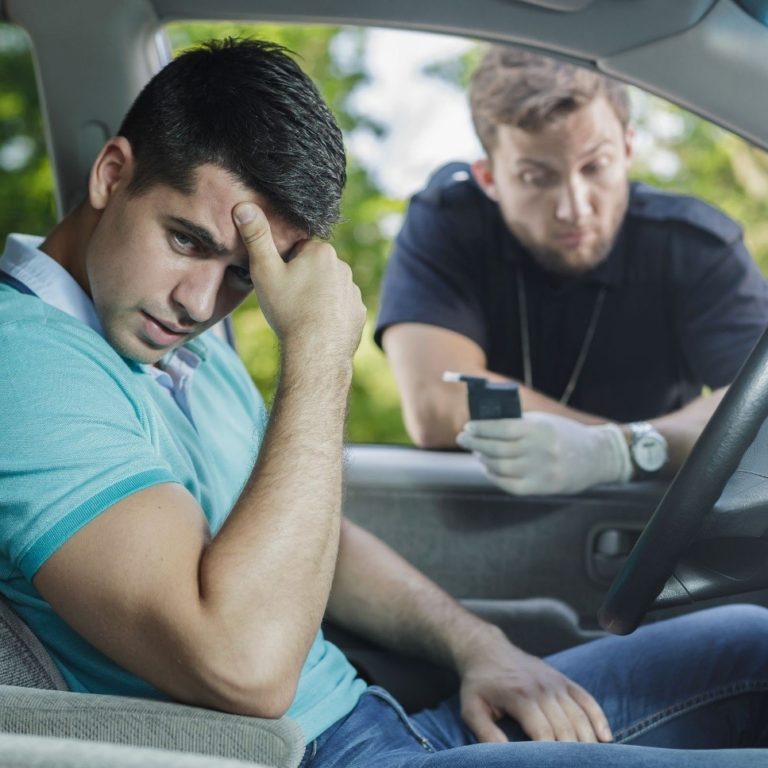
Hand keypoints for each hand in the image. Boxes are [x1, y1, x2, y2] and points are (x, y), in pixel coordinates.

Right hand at [233, 202, 364, 360]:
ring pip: (329, 288)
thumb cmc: (288, 310)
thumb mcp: (265, 271)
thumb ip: (256, 237)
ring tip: (301, 316)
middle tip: (288, 300)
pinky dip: (330, 315)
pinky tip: (317, 327)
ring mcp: (354, 292)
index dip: (285, 266)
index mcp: (322, 252)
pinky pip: (340, 308)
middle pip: (315, 268)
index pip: (299, 250)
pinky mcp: (359, 313)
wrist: (315, 351)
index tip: (279, 282)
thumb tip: (244, 206)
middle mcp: (343, 267)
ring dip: (316, 297)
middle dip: (302, 280)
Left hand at [456, 412, 631, 494]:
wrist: (596, 457)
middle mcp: (539, 450)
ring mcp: (540, 471)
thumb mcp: (544, 422)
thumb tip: (484, 426)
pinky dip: (494, 476)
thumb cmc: (565, 435)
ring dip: (483, 459)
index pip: (502, 427)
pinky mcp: (541, 487)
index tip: (468, 427)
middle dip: (475, 443)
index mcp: (539, 429)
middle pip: (497, 448)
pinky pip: (509, 484)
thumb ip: (518, 423)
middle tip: (462, 439)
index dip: (481, 428)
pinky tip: (489, 468)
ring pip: (500, 467)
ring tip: (477, 453)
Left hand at [456, 626, 611, 743]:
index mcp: (520, 697)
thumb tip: (505, 757)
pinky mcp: (562, 679)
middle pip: (567, 729)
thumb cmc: (479, 684)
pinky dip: (598, 717)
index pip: (545, 735)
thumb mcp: (471, 709)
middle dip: (574, 755)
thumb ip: (486, 734)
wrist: (487, 649)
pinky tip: (605, 738)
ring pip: (580, 716)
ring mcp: (555, 682)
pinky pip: (586, 698)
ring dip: (589, 742)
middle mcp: (542, 688)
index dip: (553, 757)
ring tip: (591, 762)